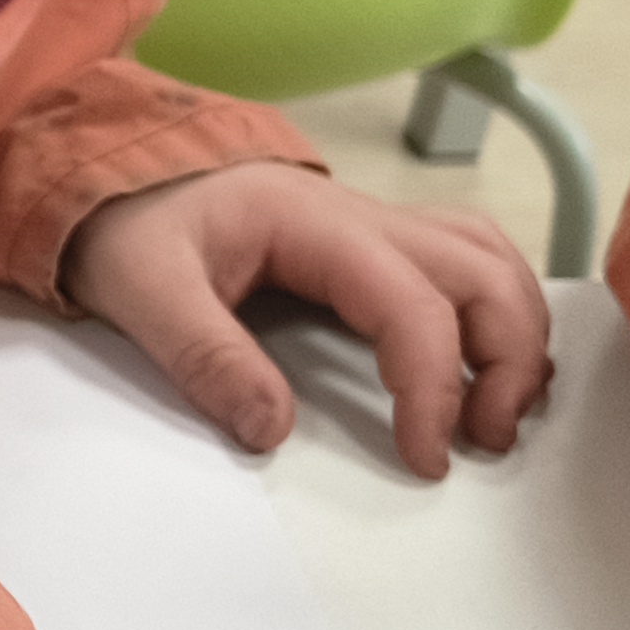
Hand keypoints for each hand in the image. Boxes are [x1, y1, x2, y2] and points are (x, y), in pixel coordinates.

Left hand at [60, 160, 549, 476]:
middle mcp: (362, 216)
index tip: (427, 459)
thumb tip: (271, 432)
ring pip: (489, 260)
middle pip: (484, 272)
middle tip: (486, 442)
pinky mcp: (371, 244)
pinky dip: (495, 312)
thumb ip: (205, 358)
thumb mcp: (141, 290)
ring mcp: (373, 225)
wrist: (112, 170)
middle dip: (510, 359)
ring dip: (517, 333)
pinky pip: (463, 263)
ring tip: (496, 414)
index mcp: (314, 224)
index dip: (435, 387)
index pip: (412, 304)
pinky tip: (484, 368)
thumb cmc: (126, 223)